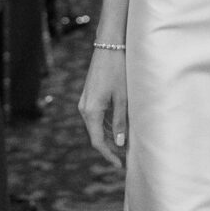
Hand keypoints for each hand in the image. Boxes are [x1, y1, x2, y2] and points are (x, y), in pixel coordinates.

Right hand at [78, 48, 127, 167]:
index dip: (109, 155)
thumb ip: (120, 121)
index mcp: (91, 111)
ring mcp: (85, 101)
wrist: (109, 45)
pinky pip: (96, 115)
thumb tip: (120, 143)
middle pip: (96, 134)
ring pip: (96, 125)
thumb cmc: (118, 70)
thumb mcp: (123, 98)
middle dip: (110, 147)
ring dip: (109, 135)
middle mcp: (84, 108)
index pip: (98, 141)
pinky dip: (107, 124)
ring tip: (124, 145)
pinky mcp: (90, 95)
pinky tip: (119, 127)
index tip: (119, 165)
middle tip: (125, 157)